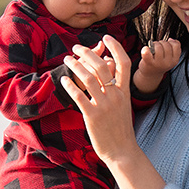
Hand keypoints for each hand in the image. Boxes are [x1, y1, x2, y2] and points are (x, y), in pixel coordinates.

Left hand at [61, 36, 139, 164]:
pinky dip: (70, 85)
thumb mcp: (123, 105)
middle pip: (101, 66)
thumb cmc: (121, 128)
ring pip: (88, 78)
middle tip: (76, 47)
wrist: (122, 151)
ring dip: (75, 65)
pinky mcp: (92, 116)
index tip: (106, 37)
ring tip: (67, 59)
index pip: (123, 62)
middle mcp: (115, 96)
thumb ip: (117, 87)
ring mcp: (104, 106)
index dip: (115, 47)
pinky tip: (63, 80)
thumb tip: (110, 67)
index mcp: (125, 92)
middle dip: (87, 53)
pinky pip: (78, 96)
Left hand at [137, 39, 181, 81]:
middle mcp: (167, 63)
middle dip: (161, 43)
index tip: (166, 45)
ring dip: (154, 44)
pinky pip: (147, 53)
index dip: (170, 42)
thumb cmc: (160, 63)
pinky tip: (145, 49)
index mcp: (174, 60)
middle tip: (158, 47)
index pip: (176, 45)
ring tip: (152, 49)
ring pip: (158, 46)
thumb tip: (171, 40)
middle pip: (166, 45)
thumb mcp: (171, 58)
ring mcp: (158, 63)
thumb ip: (175, 49)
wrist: (151, 74)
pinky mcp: (149, 63)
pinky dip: (145, 49)